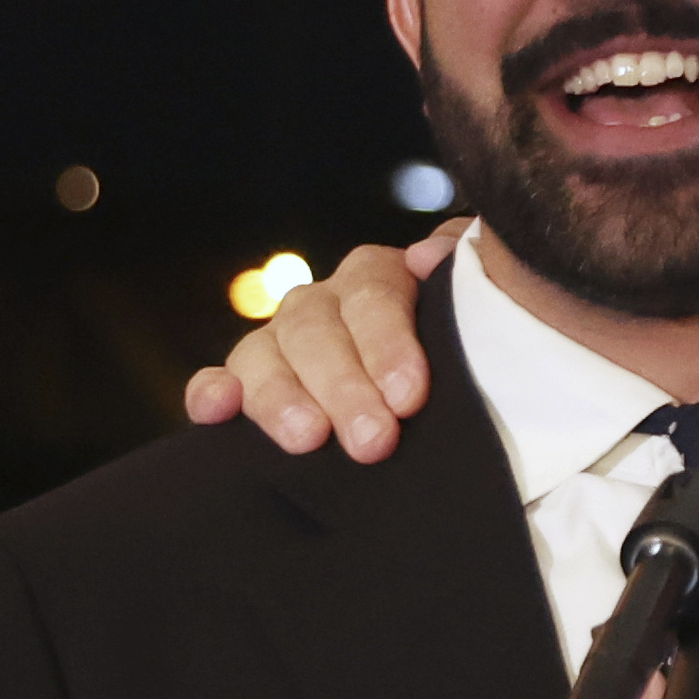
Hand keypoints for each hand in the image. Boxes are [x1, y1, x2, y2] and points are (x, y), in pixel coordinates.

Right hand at [180, 220, 466, 459]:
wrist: (456, 403)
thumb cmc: (477, 359)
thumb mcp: (486, 315)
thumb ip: (471, 278)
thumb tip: (431, 256)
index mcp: (381, 279)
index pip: (374, 295)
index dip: (387, 343)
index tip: (409, 397)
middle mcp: (325, 304)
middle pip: (316, 329)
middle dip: (342, 387)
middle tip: (373, 442)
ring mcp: (282, 344)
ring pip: (263, 353)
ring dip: (279, 397)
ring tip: (307, 440)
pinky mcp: (248, 384)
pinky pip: (219, 380)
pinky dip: (211, 393)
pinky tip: (215, 411)